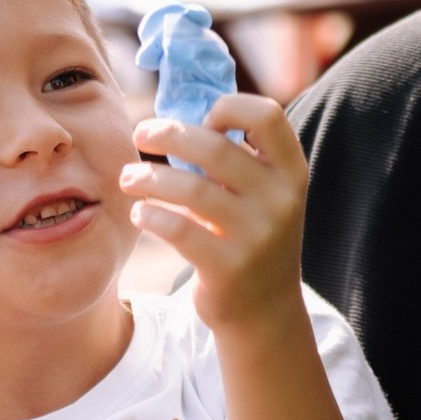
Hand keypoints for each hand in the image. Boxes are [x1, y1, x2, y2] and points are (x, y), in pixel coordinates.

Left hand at [121, 96, 306, 337]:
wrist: (265, 312)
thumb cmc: (249, 238)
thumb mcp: (260, 196)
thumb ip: (237, 158)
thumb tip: (177, 113)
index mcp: (292, 172)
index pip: (267, 115)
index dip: (228, 108)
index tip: (201, 121)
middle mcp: (281, 200)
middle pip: (216, 148)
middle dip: (168, 134)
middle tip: (141, 133)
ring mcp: (258, 236)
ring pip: (190, 189)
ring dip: (148, 176)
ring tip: (128, 178)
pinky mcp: (230, 268)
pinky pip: (177, 229)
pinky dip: (151, 215)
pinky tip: (140, 213)